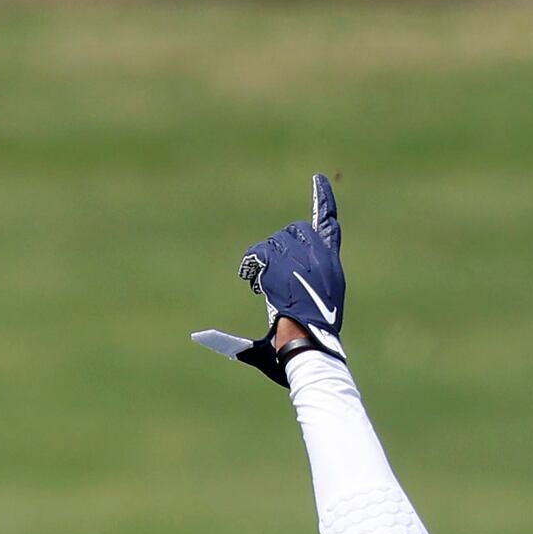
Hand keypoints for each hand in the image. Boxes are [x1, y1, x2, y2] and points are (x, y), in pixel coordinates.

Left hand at [192, 172, 346, 377]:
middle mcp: (323, 261)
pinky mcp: (287, 264)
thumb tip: (200, 336)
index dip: (324, 203)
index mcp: (333, 273)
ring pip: (275, 242)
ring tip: (265, 287)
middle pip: (294, 231)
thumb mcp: (288, 334)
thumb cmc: (301, 353)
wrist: (308, 352)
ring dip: (265, 262)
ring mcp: (306, 260)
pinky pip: (261, 254)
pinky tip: (258, 283)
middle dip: (279, 249)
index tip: (318, 180)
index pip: (330, 229)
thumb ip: (261, 327)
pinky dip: (253, 267)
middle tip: (271, 277)